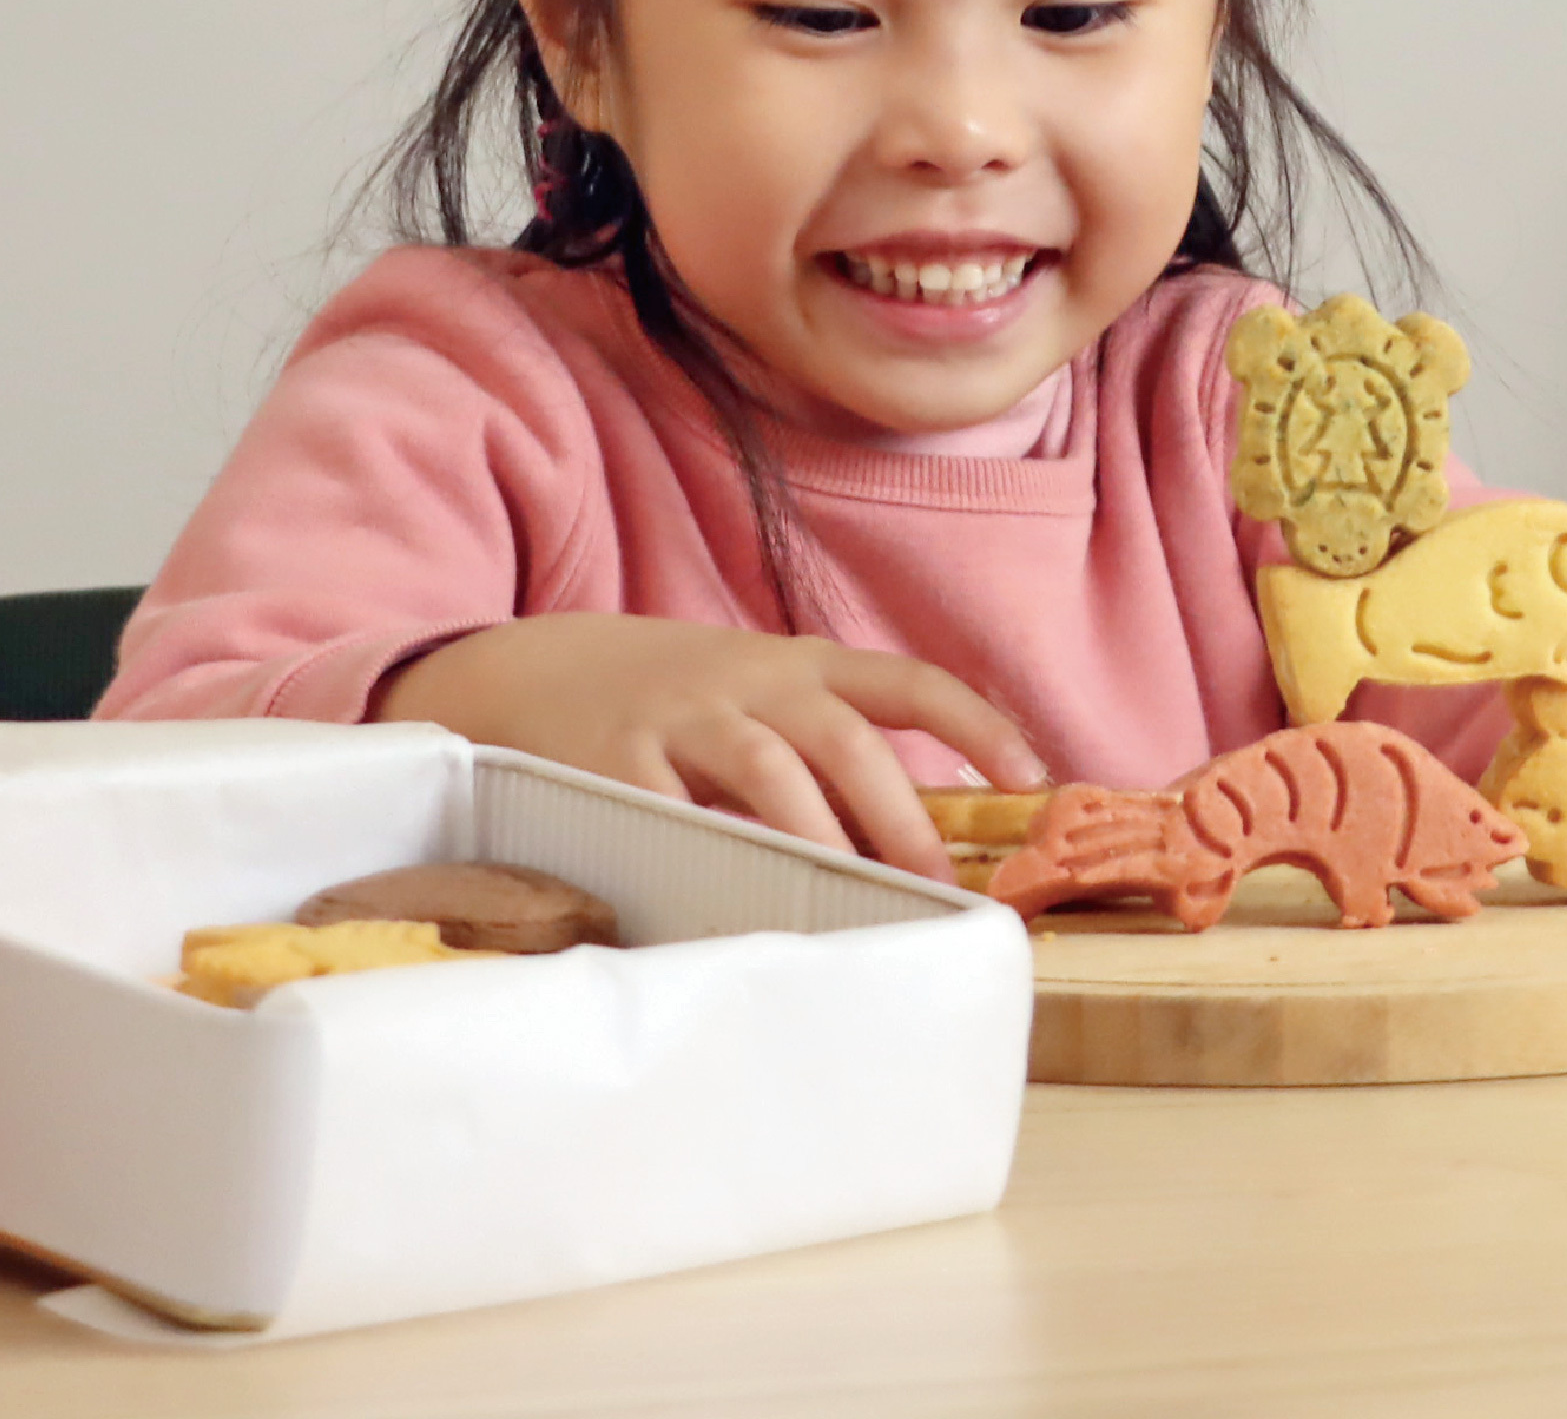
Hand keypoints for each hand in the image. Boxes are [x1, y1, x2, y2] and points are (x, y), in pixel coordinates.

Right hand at [375, 613, 1043, 882]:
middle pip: (846, 741)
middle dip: (901, 820)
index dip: (977, 723)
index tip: (1035, 775)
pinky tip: (741, 903)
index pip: (907, 681)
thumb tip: (911, 846)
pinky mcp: (616, 759)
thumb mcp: (753, 696)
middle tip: (939, 890)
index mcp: (798, 664)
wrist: (531, 667)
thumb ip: (822, 753)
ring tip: (857, 903)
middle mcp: (749, 681)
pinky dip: (712, 859)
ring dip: (821, 843)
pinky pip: (675, 814)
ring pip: (770, 773)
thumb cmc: (669, 699)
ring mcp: (681, 716)